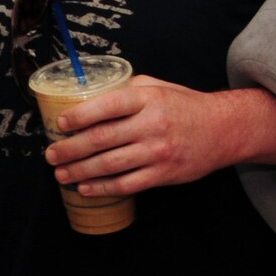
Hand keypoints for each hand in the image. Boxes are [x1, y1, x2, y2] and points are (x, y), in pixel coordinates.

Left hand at [43, 75, 236, 196]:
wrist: (224, 129)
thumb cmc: (184, 105)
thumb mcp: (157, 87)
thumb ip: (126, 89)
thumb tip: (89, 93)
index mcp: (147, 99)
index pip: (107, 106)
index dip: (79, 116)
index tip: (59, 123)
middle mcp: (152, 125)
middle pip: (102, 138)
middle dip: (70, 149)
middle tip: (50, 154)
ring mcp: (159, 151)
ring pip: (110, 164)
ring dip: (80, 171)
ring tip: (61, 174)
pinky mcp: (164, 174)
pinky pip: (128, 184)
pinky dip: (103, 188)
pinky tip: (86, 188)